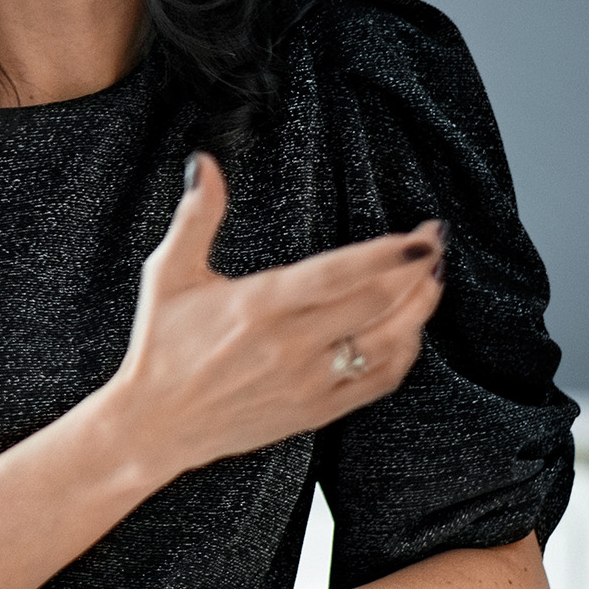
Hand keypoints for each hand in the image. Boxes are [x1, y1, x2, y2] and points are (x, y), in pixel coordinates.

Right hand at [108, 152, 443, 473]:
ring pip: (389, 344)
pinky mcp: (317, 411)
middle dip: (417, 269)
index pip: (340, 274)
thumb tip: (204, 162)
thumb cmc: (161, 346)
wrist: (155, 426)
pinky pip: (378, 382)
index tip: (420, 235)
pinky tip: (410, 329)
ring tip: (432, 278)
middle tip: (433, 240)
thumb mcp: (168, 275)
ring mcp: (309, 382)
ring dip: (420, 309)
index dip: (388, 254)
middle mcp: (292, 345)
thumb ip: (196, 217)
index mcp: (260, 305)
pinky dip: (404, 354)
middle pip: (378, 304)